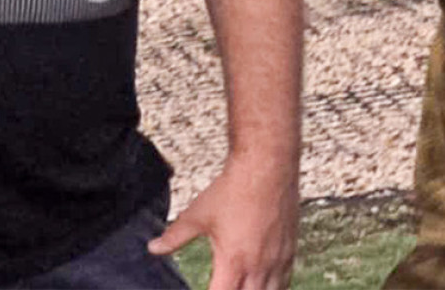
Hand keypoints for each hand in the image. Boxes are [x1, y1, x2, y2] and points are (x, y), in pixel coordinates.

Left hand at [148, 156, 297, 289]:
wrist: (266, 166)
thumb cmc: (234, 188)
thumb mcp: (198, 214)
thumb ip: (175, 236)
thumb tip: (153, 247)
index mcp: (233, 262)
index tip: (209, 288)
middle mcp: (258, 265)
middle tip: (224, 285)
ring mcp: (278, 259)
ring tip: (242, 286)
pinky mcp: (290, 248)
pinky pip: (285, 281)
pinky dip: (274, 287)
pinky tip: (264, 284)